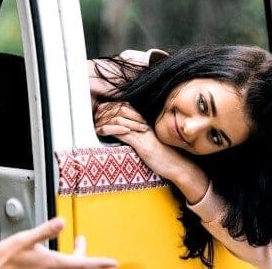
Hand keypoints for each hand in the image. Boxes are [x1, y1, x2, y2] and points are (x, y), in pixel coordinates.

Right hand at [0, 217, 117, 268]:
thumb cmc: (5, 260)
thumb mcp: (25, 239)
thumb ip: (45, 231)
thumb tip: (62, 222)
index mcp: (53, 263)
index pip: (83, 263)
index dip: (100, 262)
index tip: (113, 262)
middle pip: (78, 265)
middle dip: (86, 255)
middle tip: (85, 242)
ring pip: (69, 267)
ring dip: (76, 259)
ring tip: (76, 246)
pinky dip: (65, 262)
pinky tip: (57, 256)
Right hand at [94, 102, 148, 135]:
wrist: (116, 144)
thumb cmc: (115, 130)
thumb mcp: (119, 116)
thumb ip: (124, 110)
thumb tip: (137, 104)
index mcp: (106, 105)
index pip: (123, 105)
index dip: (135, 111)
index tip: (144, 117)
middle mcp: (101, 111)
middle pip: (121, 111)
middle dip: (135, 117)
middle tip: (145, 124)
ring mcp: (98, 121)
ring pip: (116, 120)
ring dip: (131, 124)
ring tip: (141, 128)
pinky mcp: (96, 131)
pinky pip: (106, 129)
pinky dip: (117, 129)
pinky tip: (127, 131)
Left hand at [94, 103, 208, 202]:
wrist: (176, 164)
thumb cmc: (162, 156)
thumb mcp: (147, 142)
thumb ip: (136, 136)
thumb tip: (123, 134)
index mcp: (143, 123)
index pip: (125, 107)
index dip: (111, 107)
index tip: (101, 110)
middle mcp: (142, 124)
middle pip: (120, 109)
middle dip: (105, 111)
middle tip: (95, 114)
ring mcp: (141, 133)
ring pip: (119, 119)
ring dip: (104, 120)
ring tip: (95, 123)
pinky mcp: (141, 143)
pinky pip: (123, 133)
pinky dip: (109, 131)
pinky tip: (101, 132)